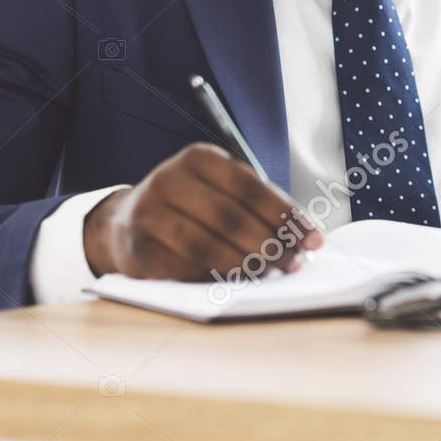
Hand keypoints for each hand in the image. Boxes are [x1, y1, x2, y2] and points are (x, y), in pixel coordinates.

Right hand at [83, 143, 323, 279]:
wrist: (128, 220)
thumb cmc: (192, 205)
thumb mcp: (220, 188)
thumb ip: (258, 204)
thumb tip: (303, 235)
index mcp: (198, 158)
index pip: (249, 187)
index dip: (284, 215)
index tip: (312, 237)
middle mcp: (168, 180)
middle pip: (229, 217)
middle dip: (269, 243)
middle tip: (294, 262)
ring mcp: (146, 214)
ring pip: (205, 245)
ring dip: (245, 264)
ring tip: (270, 272)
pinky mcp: (136, 249)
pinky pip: (183, 268)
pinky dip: (214, 278)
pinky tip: (235, 281)